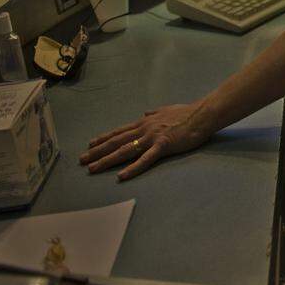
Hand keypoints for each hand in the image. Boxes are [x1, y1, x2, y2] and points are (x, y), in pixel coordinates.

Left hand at [79, 103, 212, 180]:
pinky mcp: (163, 146)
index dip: (104, 138)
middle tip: (82, 160)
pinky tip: (121, 176)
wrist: (202, 114)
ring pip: (125, 150)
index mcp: (145, 121)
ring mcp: (152, 137)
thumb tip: (145, 112)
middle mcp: (144, 129)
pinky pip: (145, 159)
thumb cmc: (187, 112)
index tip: (90, 145)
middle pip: (117, 142)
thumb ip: (154, 112)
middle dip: (97, 151)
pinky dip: (132, 168)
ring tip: (92, 168)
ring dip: (107, 160)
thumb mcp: (166, 109)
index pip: (120, 131)